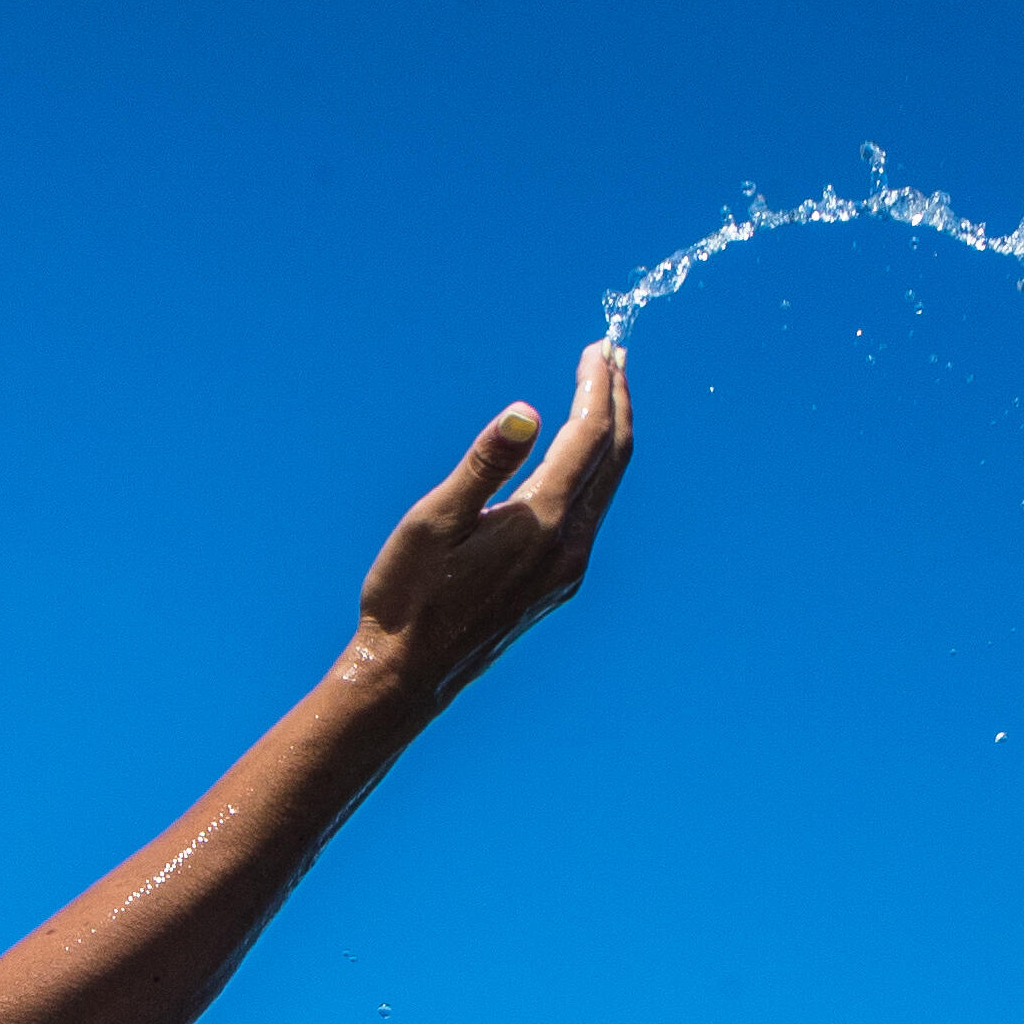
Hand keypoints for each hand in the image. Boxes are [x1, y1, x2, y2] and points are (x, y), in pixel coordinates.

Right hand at [346, 339, 629, 713]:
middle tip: (613, 357)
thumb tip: (528, 411)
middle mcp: (569, 545)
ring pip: (606, 486)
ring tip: (603, 397)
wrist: (406, 677)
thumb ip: (484, 464)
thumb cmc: (407, 596)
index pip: (589, 435)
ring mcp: (568, 568)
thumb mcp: (433, 522)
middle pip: (613, 456)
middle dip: (617, 401)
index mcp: (541, 521)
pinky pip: (591, 513)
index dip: (596, 386)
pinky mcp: (557, 584)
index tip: (598, 347)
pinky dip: (594, 471)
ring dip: (610, 434)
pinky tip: (578, 461)